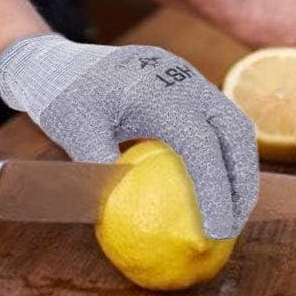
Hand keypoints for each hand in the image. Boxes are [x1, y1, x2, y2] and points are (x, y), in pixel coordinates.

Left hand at [0, 33, 257, 237]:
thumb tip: (130, 223)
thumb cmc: (60, 99)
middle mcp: (176, 73)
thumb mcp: (73, 134)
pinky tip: (213, 190)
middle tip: (232, 227)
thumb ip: (101, 172)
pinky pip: (215, 117)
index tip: (214, 233)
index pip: (199, 141)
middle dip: (242, 180)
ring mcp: (183, 73)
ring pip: (232, 120)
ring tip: (230, 213)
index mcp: (150, 85)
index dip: (215, 190)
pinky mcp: (184, 81)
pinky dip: (223, 152)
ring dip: (239, 166)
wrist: (53, 63)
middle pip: (233, 128)